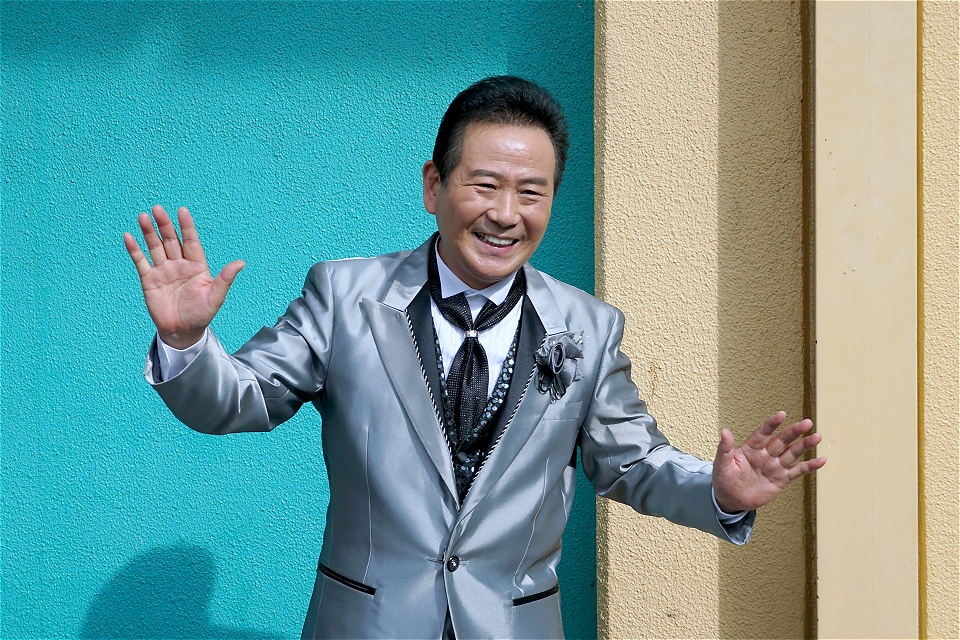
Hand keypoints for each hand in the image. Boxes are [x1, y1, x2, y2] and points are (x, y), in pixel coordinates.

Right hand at [123, 205, 243, 348]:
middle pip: (171, 240)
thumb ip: (225, 279)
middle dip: (165, 225)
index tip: (182, 211)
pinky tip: (129, 236)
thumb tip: (241, 263)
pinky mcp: (149, 280)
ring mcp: (163, 271)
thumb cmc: (201, 315)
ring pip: (155, 247)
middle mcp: (179, 264)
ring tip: (144, 217)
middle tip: (158, 209)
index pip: (191, 241)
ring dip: (149, 232)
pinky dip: (135, 250)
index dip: (187, 226)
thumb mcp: (215, 297)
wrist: (182, 332)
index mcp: (196, 266)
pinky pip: (141, 262)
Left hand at [712, 411, 825, 512]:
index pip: (763, 433)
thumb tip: (724, 431)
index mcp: (751, 448)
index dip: (772, 424)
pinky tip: (821, 460)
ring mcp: (774, 466)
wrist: (731, 499)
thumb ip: (725, 448)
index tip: (782, 414)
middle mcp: (765, 454)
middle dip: (794, 432)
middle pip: (781, 440)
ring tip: (817, 436)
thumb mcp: (722, 463)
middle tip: (807, 422)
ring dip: (804, 445)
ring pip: (792, 453)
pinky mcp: (781, 479)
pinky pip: (797, 471)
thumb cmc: (724, 478)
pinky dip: (809, 466)